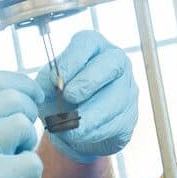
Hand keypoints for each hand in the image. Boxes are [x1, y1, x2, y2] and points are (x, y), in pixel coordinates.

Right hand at [0, 71, 44, 177]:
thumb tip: (30, 92)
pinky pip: (32, 161)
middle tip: (17, 141)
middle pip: (16, 101)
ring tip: (9, 161)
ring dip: (27, 145)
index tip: (36, 96)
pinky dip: (31, 171)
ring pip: (24, 127)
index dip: (25, 85)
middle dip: (27, 118)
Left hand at [36, 31, 137, 163]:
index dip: (71, 60)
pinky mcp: (131, 115)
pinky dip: (94, 132)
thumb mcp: (45, 87)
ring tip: (65, 126)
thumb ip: (46, 81)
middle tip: (68, 97)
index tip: (55, 79)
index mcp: (92, 47)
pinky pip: (117, 123)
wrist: (71, 129)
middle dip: (88, 81)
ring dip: (88, 115)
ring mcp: (128, 88)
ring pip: (116, 99)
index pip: (87, 43)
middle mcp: (116, 62)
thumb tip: (56, 81)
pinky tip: (78, 134)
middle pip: (113, 63)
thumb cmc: (57, 98)